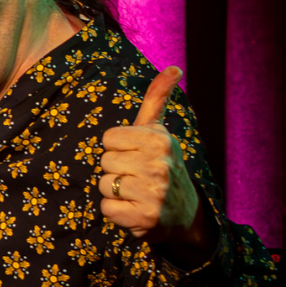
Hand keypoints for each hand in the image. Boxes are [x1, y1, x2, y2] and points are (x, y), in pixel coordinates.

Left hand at [100, 67, 203, 250]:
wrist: (182, 214)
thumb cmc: (160, 165)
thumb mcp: (158, 131)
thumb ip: (157, 99)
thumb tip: (174, 68)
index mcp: (160, 140)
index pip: (108, 139)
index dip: (117, 148)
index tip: (136, 154)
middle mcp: (160, 166)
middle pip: (104, 161)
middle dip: (115, 170)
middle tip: (137, 176)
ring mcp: (154, 193)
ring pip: (103, 185)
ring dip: (114, 191)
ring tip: (135, 193)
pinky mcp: (144, 218)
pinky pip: (106, 208)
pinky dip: (115, 211)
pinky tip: (133, 209)